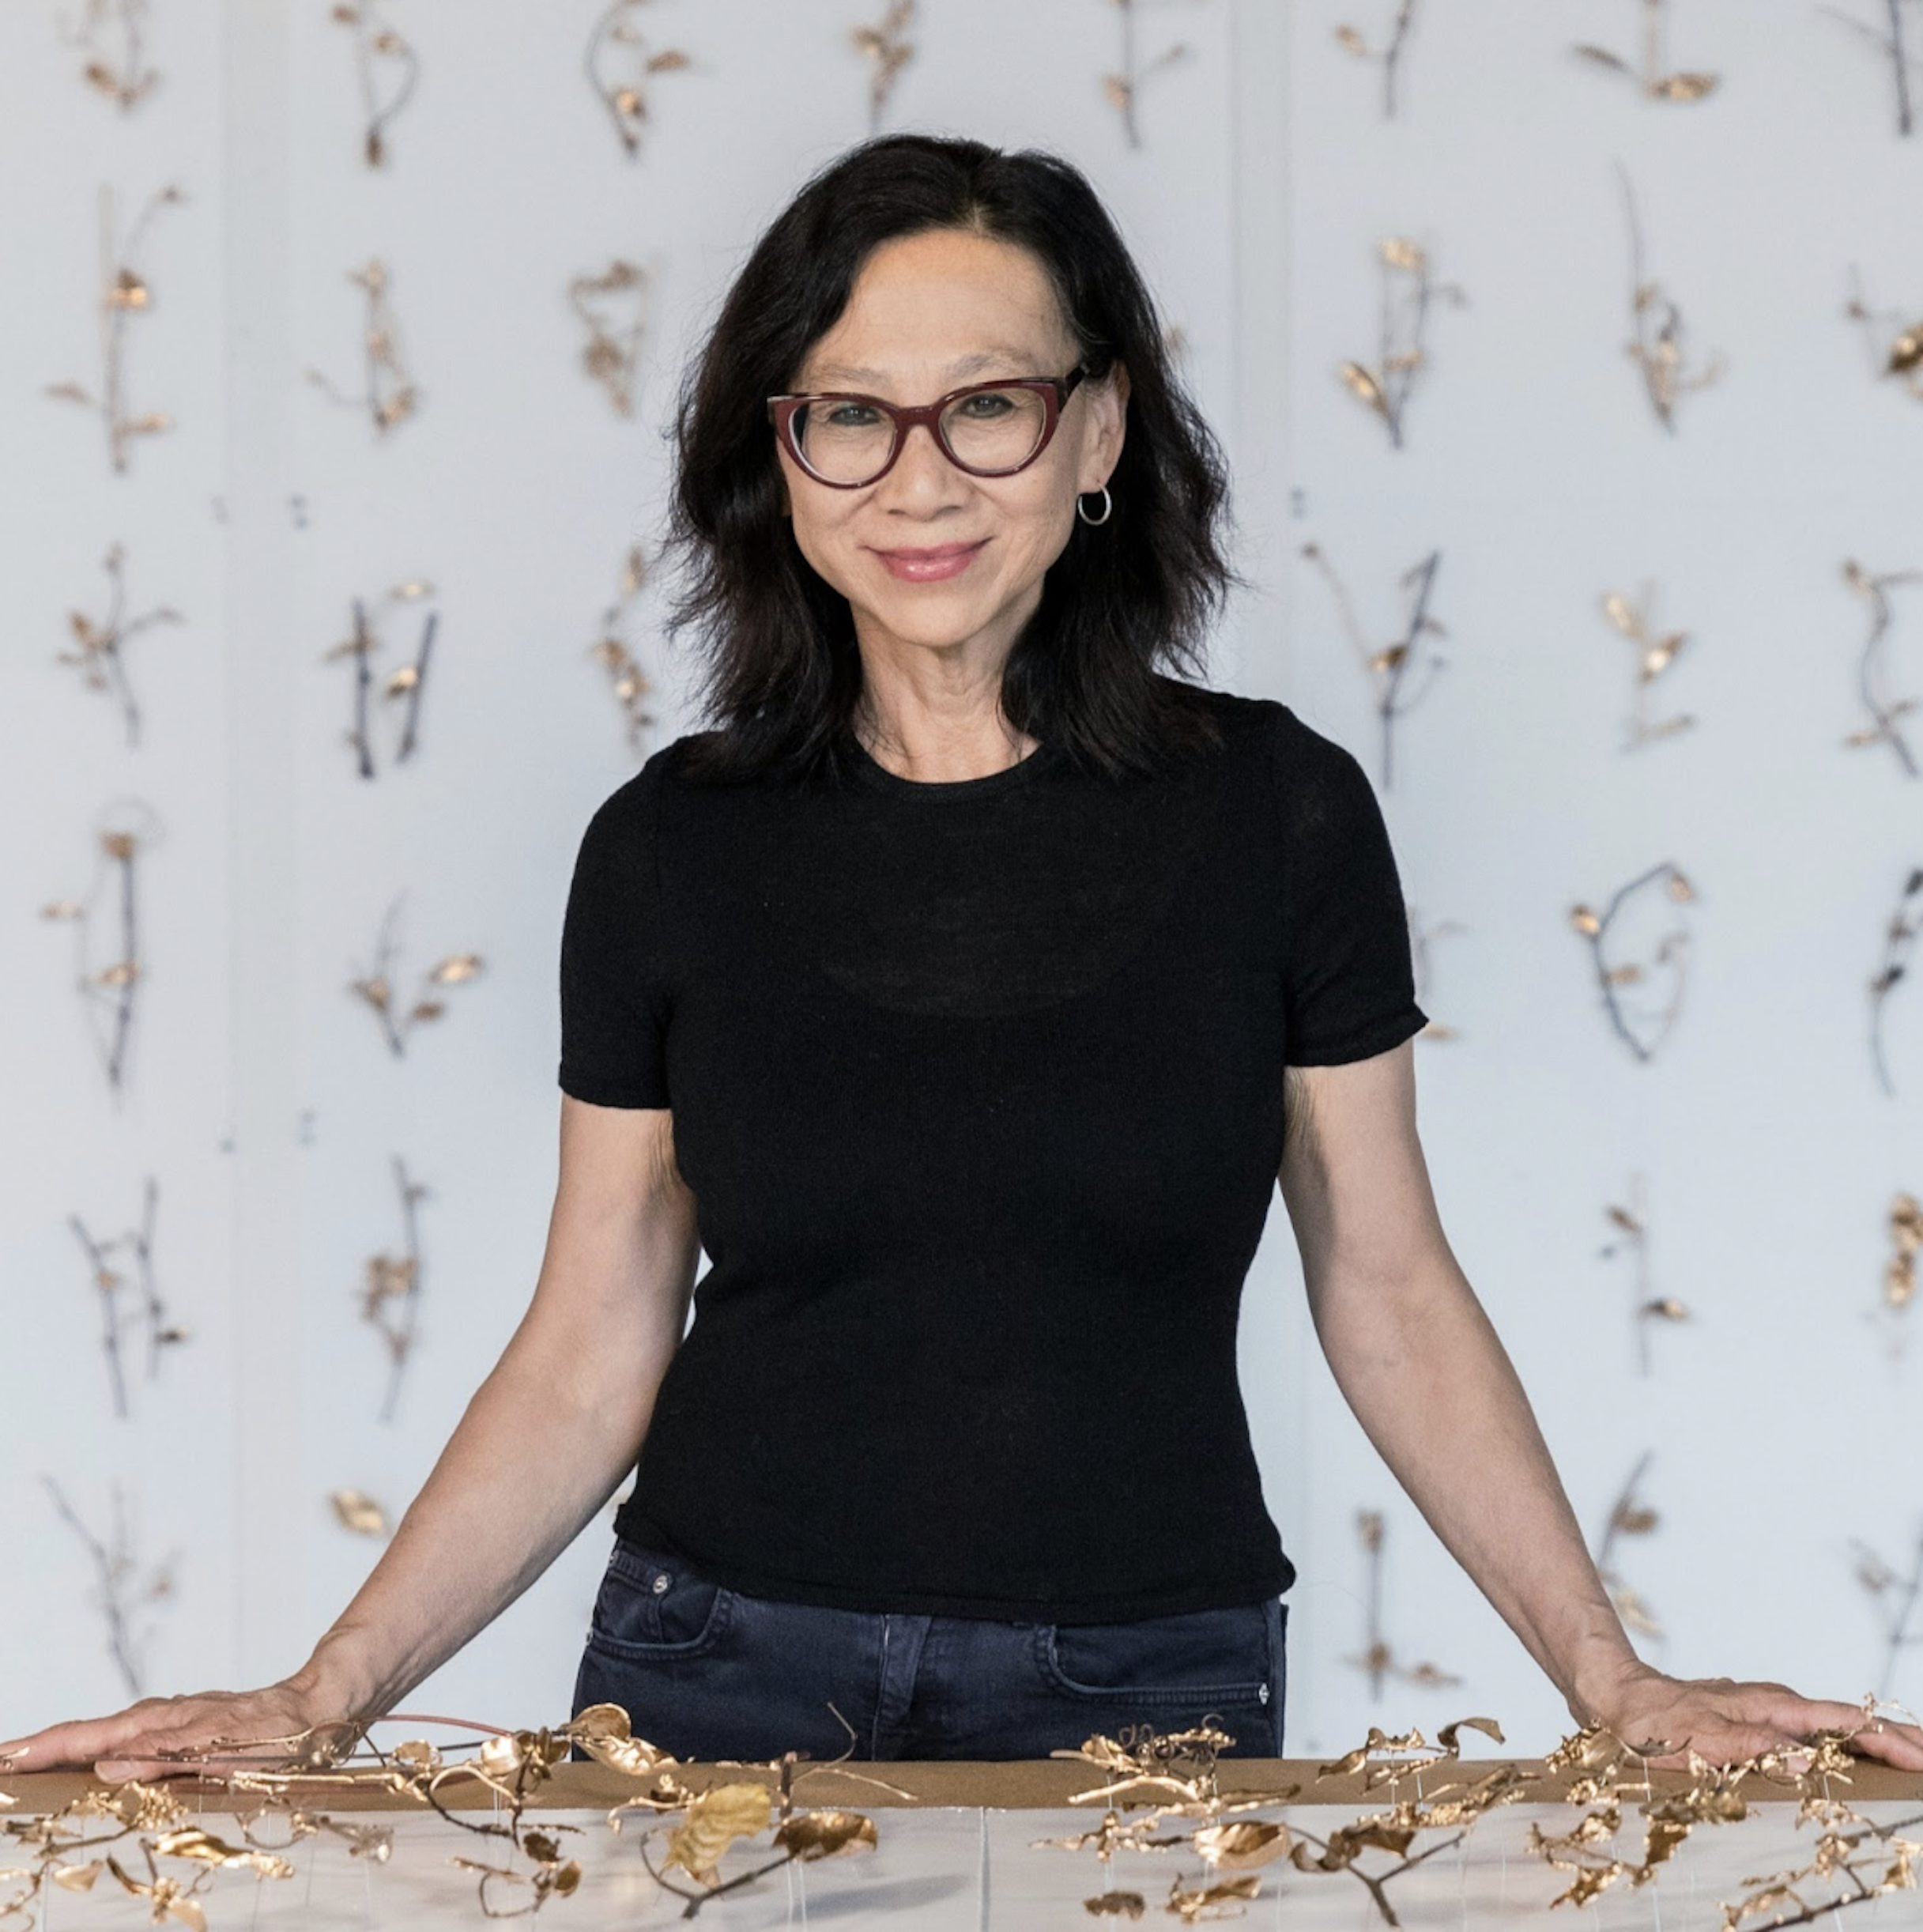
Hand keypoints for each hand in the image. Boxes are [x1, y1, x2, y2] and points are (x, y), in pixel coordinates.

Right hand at [0, 1679, 362, 1783]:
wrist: (323, 1707)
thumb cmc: (283, 1732)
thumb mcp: (226, 1748)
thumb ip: (168, 1755)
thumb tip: (108, 1764)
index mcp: (162, 1724)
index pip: (86, 1736)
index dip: (38, 1748)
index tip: (1, 1758)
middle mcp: (161, 1720)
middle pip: (85, 1735)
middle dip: (37, 1750)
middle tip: (0, 1765)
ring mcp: (172, 1725)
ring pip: (105, 1737)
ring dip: (63, 1751)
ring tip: (26, 1768)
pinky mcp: (186, 1733)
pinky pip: (130, 1742)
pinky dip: (99, 1751)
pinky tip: (91, 1764)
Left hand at [1581, 1659, 1922, 1772]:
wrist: (1614, 1698)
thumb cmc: (1652, 1722)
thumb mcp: (1702, 1740)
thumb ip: (1756, 1749)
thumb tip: (1807, 1760)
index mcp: (1770, 1707)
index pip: (1842, 1723)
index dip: (1886, 1740)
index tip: (1922, 1757)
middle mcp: (1773, 1706)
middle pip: (1848, 1722)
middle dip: (1894, 1738)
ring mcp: (1763, 1713)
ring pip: (1831, 1728)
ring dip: (1872, 1744)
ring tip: (1909, 1761)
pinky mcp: (1751, 1724)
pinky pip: (1808, 1735)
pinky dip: (1840, 1746)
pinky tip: (1850, 1760)